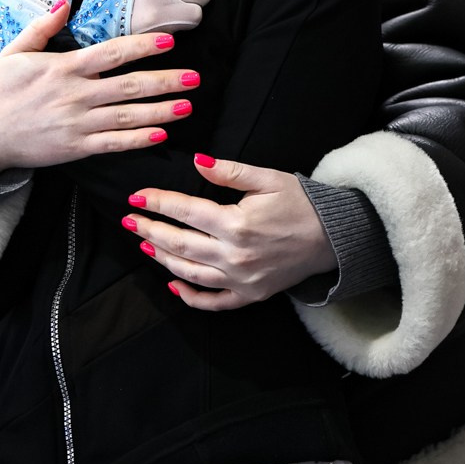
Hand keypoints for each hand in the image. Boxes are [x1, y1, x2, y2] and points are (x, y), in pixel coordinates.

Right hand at [0, 1, 199, 184]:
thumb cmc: (3, 90)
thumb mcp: (15, 51)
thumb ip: (42, 27)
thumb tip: (66, 4)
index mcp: (64, 68)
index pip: (111, 54)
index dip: (142, 47)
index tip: (169, 42)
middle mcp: (75, 95)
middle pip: (128, 86)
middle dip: (164, 81)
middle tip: (194, 78)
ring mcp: (77, 123)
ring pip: (127, 116)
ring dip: (160, 111)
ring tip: (187, 105)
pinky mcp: (76, 148)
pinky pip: (113, 144)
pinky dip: (138, 140)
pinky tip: (161, 134)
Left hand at [122, 156, 336, 310]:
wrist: (335, 237)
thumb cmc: (302, 203)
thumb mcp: (268, 179)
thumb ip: (230, 172)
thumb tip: (197, 161)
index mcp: (237, 224)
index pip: (185, 211)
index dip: (158, 202)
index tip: (137, 196)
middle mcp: (235, 256)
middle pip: (179, 245)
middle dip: (150, 231)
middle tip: (130, 221)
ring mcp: (242, 280)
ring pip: (190, 274)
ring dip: (162, 259)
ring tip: (144, 245)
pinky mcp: (251, 295)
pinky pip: (214, 302)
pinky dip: (190, 297)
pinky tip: (173, 284)